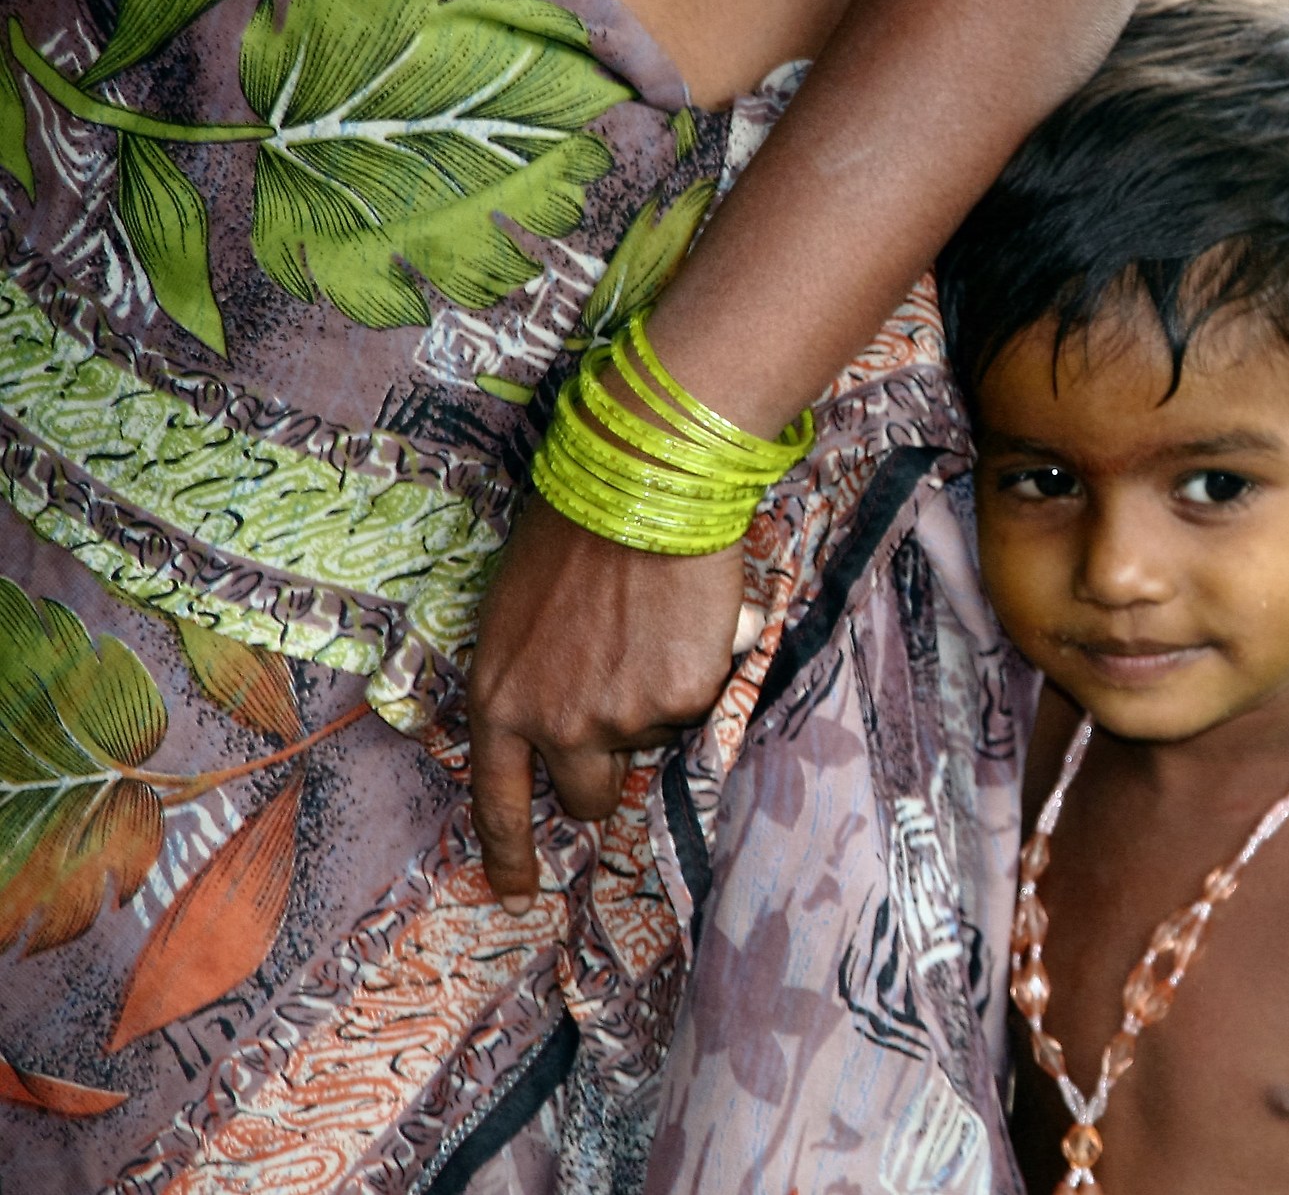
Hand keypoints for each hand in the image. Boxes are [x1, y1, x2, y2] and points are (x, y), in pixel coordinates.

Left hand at [467, 494, 744, 910]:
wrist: (639, 487)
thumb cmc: (573, 530)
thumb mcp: (517, 610)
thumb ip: (530, 676)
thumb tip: (562, 719)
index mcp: (499, 699)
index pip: (496, 800)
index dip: (509, 851)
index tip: (517, 890)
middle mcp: (554, 723)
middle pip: (588, 793)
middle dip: (609, 769)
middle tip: (626, 710)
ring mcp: (620, 718)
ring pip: (654, 741)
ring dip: (660, 701)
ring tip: (656, 625)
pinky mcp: (683, 702)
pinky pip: (700, 705)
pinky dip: (702, 669)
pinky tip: (690, 618)